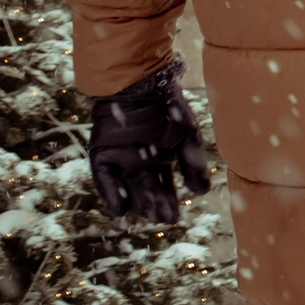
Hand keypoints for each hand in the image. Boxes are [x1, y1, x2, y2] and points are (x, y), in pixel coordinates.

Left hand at [89, 59, 212, 223]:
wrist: (141, 84)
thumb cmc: (167, 107)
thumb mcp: (187, 136)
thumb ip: (193, 163)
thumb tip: (202, 192)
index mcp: (160, 157)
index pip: (164, 186)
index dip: (169, 201)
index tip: (173, 218)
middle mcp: (140, 162)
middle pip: (147, 189)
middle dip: (155, 206)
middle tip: (164, 220)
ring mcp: (120, 159)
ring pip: (129, 187)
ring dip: (137, 203)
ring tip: (147, 217)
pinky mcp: (102, 155)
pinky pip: (105, 179)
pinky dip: (112, 193)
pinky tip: (120, 209)